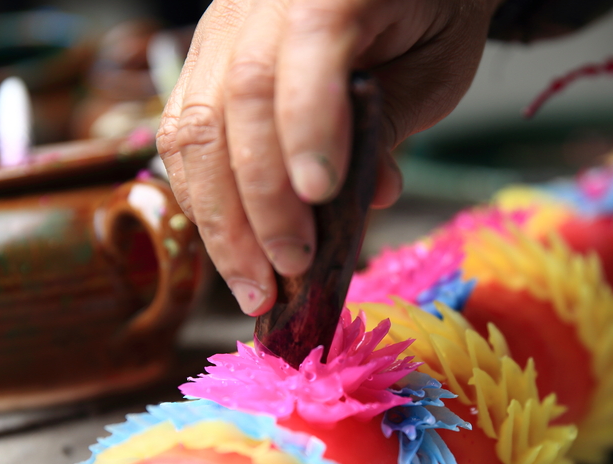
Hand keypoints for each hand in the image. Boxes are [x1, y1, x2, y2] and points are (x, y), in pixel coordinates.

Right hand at [157, 0, 499, 315]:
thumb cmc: (422, 17)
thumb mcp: (433, 66)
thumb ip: (391, 125)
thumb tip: (366, 199)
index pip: (307, 51)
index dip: (308, 127)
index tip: (323, 195)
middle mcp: (257, 3)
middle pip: (235, 104)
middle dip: (259, 203)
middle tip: (289, 273)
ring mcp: (217, 32)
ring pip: (192, 129)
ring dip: (220, 222)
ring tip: (253, 287)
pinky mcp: (199, 64)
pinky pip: (180, 136)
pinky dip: (203, 200)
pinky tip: (231, 247)